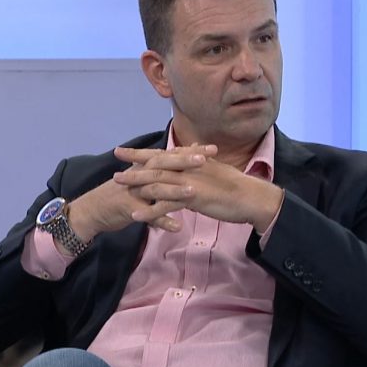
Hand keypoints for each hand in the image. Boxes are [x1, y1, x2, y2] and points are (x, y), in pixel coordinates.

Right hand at [67, 145, 215, 240]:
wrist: (94, 209)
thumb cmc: (124, 192)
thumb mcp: (144, 177)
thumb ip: (165, 169)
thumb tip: (188, 156)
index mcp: (147, 167)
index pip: (172, 155)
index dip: (192, 151)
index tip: (214, 149)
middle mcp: (141, 175)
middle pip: (165, 165)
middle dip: (185, 162)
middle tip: (206, 159)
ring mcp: (134, 191)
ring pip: (156, 189)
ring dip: (175, 191)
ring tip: (194, 192)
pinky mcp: (128, 208)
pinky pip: (147, 216)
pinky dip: (161, 221)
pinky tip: (176, 227)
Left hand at [114, 147, 283, 232]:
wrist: (251, 198)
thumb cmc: (237, 188)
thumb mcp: (216, 172)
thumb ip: (202, 165)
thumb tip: (193, 158)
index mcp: (194, 161)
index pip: (164, 154)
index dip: (144, 152)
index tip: (126, 150)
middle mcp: (189, 168)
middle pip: (156, 163)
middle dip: (134, 161)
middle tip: (115, 158)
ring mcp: (190, 182)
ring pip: (157, 181)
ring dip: (136, 183)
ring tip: (117, 185)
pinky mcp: (193, 198)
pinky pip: (167, 205)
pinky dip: (150, 211)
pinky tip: (135, 216)